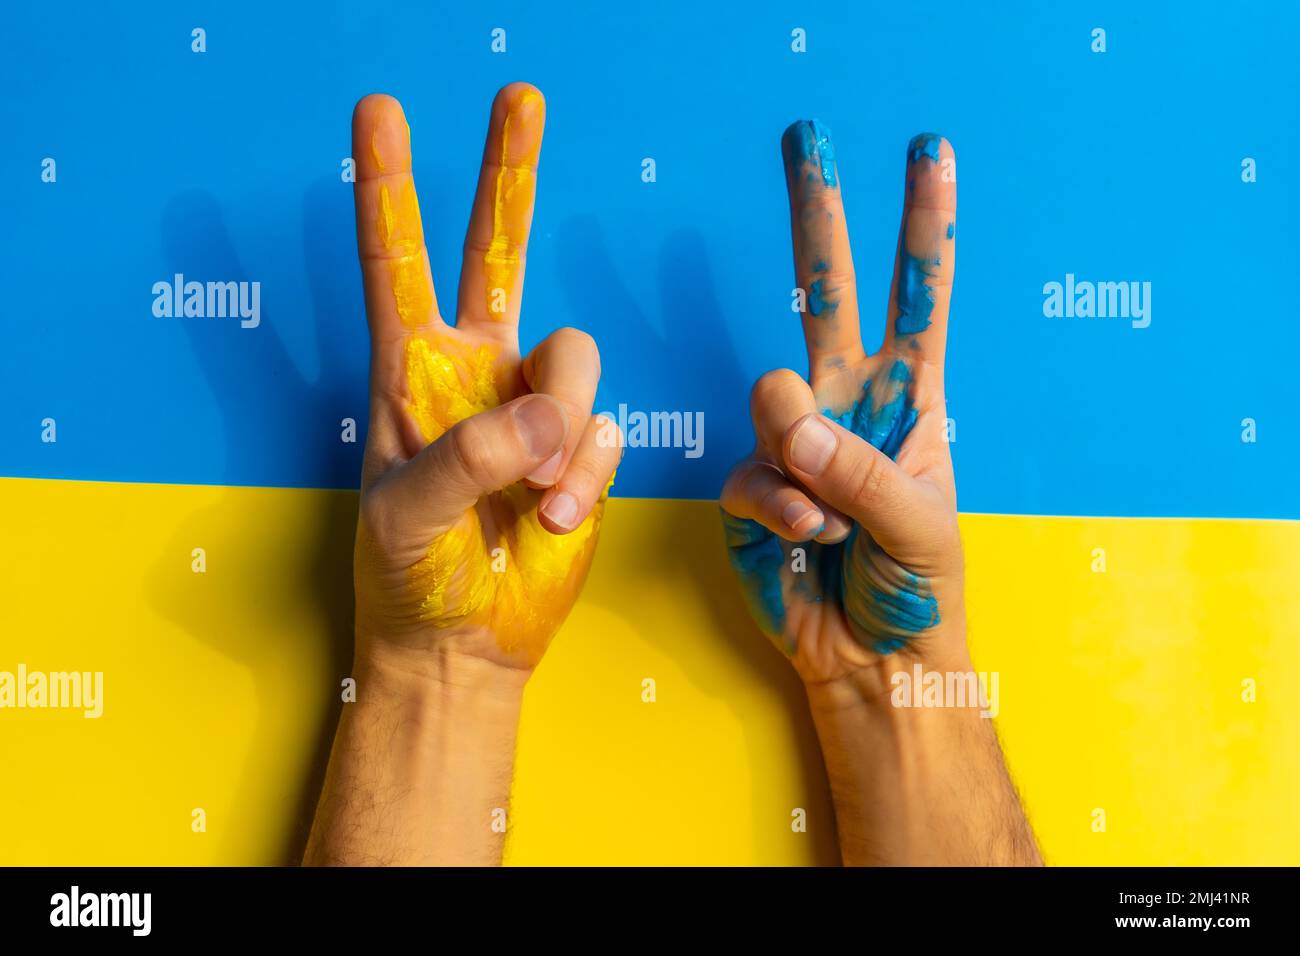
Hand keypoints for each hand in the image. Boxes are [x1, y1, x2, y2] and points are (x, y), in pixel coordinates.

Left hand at [350, 84, 619, 673]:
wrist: (466, 644)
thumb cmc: (409, 579)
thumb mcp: (406, 521)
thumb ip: (466, 460)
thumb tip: (544, 417)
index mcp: (408, 376)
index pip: (396, 264)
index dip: (388, 188)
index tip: (379, 112)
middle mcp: (476, 373)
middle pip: (498, 252)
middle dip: (507, 173)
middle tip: (519, 95)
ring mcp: (536, 409)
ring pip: (578, 357)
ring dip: (565, 432)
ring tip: (542, 506)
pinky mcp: (585, 448)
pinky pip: (607, 427)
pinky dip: (588, 475)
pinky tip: (558, 518)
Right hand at [721, 122, 963, 690]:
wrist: (873, 665)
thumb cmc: (920, 593)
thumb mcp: (922, 530)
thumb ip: (863, 470)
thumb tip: (792, 419)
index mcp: (911, 403)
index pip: (920, 300)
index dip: (924, 228)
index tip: (929, 154)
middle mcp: (848, 407)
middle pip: (825, 296)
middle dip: (818, 217)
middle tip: (807, 135)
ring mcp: (795, 445)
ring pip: (769, 394)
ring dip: (799, 458)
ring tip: (830, 520)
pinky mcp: (750, 488)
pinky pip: (745, 472)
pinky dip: (775, 509)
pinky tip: (803, 539)